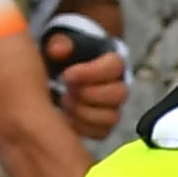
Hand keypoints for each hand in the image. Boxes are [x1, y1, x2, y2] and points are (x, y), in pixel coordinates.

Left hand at [41, 15, 129, 139]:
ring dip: (83, 112)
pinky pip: (101, 133)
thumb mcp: (61, 44)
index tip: (67, 75)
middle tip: (67, 90)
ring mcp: (114, 108)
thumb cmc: (67, 57)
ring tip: (64, 103)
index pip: (115, 67)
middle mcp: (119, 87)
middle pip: (119, 94)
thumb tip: (58, 51)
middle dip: (88, 94)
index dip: (91, 73)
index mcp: (113, 63)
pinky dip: (81, 127)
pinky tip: (66, 118)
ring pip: (111, 117)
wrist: (67, 72)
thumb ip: (60, 43)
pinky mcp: (104, 126)